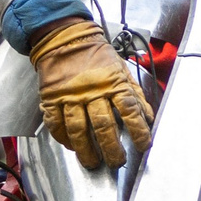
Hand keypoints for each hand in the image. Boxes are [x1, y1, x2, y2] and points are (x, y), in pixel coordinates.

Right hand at [29, 18, 151, 169]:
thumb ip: (135, 94)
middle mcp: (92, 91)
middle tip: (117, 162)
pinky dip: (63, 138)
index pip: (130, 111)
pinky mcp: (51, 98)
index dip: (139, 130)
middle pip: (103, 125)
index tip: (144, 146)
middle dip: (111, 148)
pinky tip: (71, 146)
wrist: (66, 38)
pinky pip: (56, 123)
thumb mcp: (122, 70)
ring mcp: (70, 96)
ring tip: (93, 162)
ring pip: (78, 128)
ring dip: (86, 149)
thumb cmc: (97, 55)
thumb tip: (148, 117)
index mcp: (113, 83)